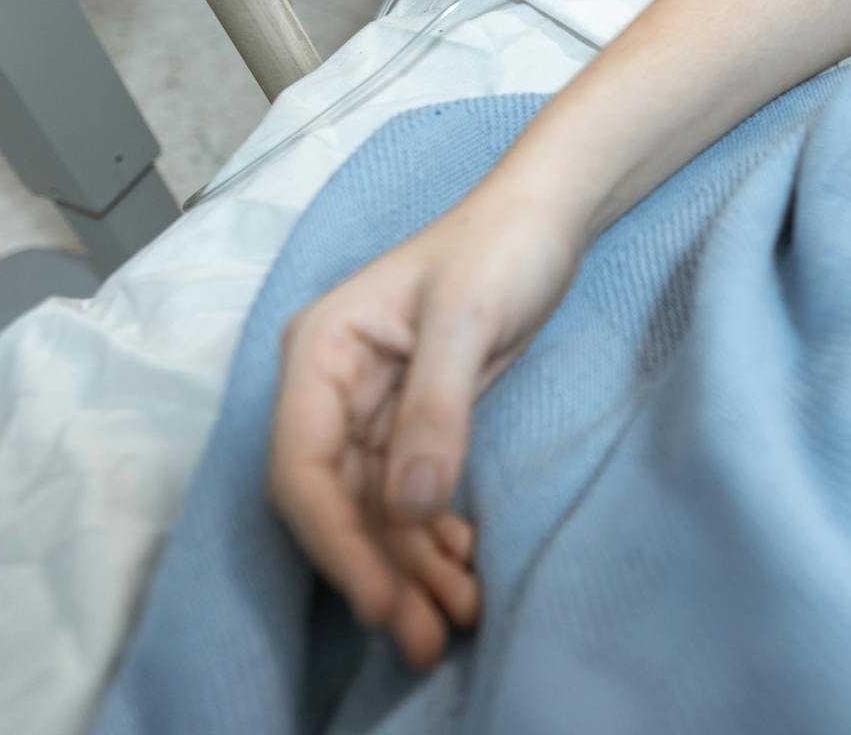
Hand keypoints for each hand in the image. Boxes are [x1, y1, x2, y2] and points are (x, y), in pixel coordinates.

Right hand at [268, 183, 585, 667]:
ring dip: (409, 567)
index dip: (336, 541)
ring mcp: (372, 408)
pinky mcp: (414, 421)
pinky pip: (408, 496)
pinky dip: (432, 537)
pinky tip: (464, 567)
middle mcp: (333, 386)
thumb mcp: (469, 316)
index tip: (380, 598)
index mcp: (321, 352)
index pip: (303, 466)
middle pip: (337, 500)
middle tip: (426, 636)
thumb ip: (435, 407)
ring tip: (457, 620)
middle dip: (377, 571)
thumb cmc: (502, 243)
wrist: (548, 215)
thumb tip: (406, 504)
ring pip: (374, 509)